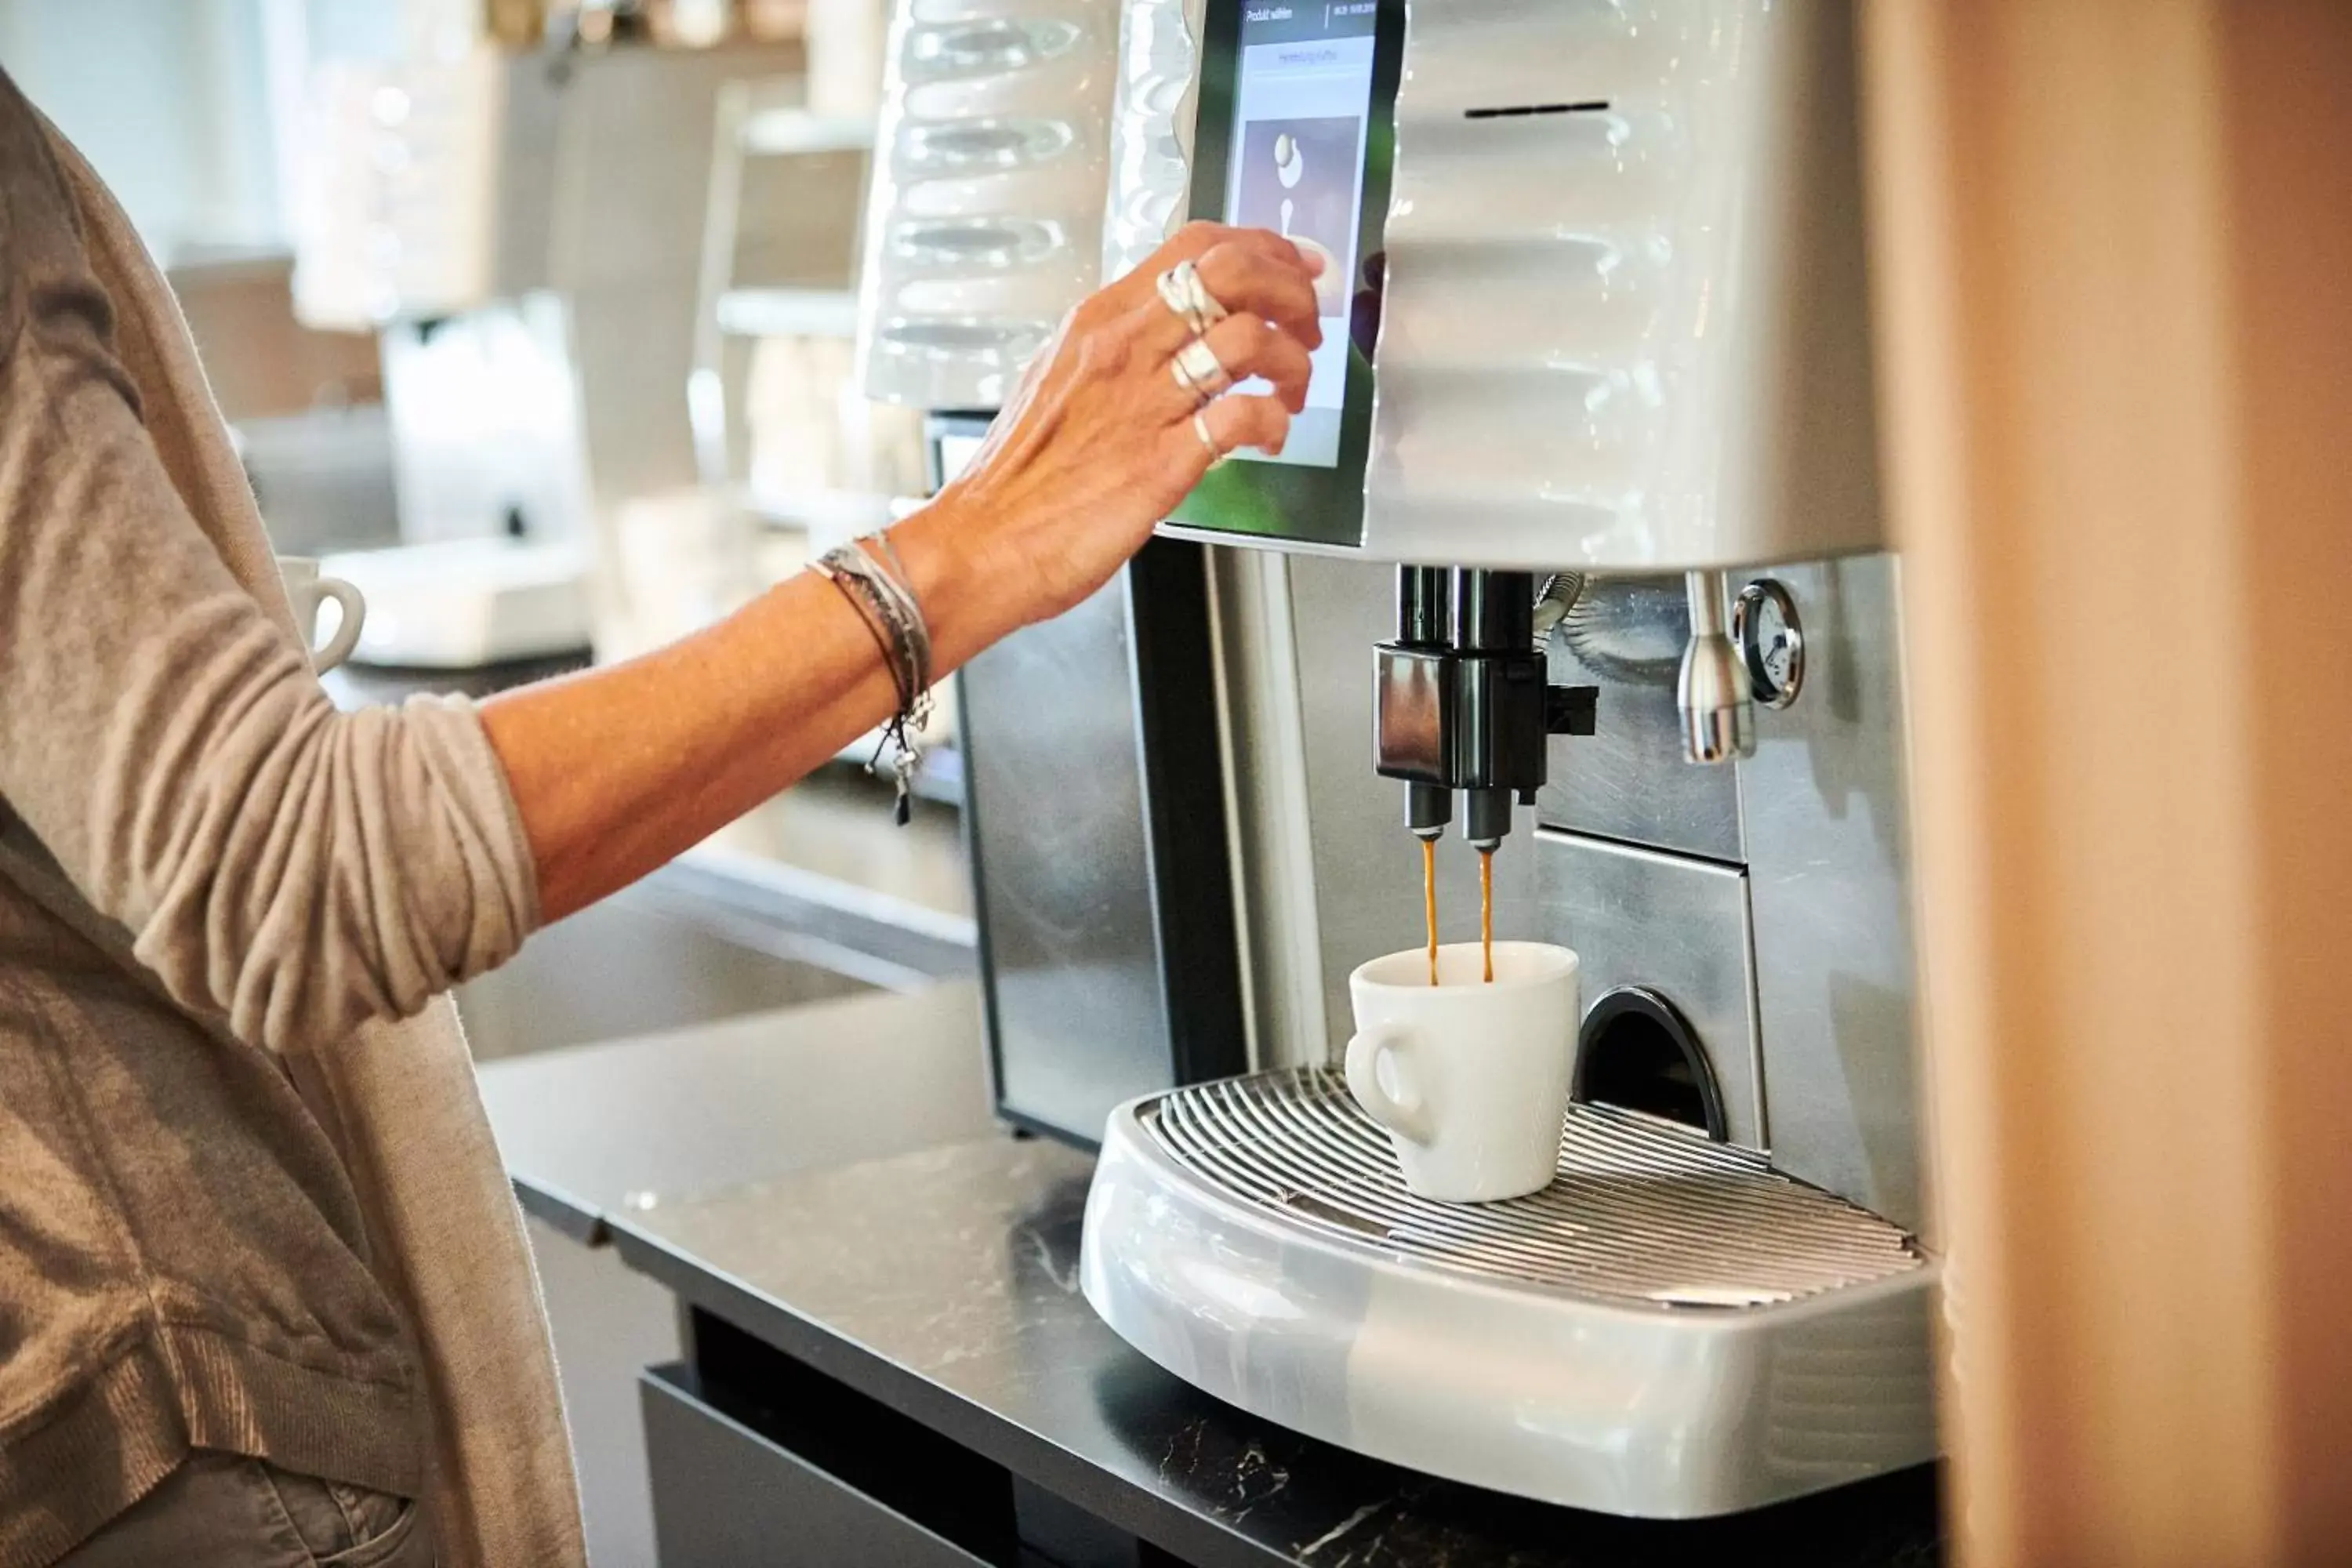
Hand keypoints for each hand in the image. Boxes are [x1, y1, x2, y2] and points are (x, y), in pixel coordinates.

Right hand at [903, 222, 1324, 632]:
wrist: (981, 544)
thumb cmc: (1017, 478)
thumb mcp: (1059, 380)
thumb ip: (1116, 352)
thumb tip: (1168, 333)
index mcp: (1099, 321)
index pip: (1196, 246)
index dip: (1264, 246)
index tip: (1295, 265)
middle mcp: (1123, 350)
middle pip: (1233, 272)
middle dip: (1292, 290)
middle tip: (1306, 325)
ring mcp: (1144, 403)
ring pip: (1249, 337)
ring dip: (1293, 360)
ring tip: (1290, 391)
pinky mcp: (1160, 463)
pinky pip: (1242, 417)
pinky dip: (1274, 422)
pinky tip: (1269, 437)